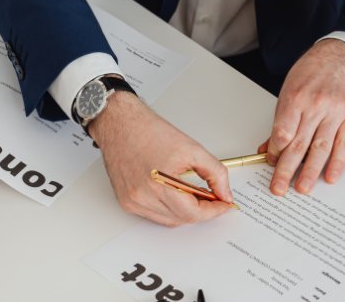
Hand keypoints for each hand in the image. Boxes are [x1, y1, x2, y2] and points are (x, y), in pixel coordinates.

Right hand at [89, 92, 234, 226]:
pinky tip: (172, 193)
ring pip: (169, 220)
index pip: (194, 213)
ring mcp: (133, 201)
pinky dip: (168, 209)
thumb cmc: (149, 131)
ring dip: (184, 211)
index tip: (224, 204)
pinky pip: (154, 215)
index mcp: (160, 183)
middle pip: (183, 218)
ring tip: (191, 191)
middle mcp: (143, 196)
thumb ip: (215, 173)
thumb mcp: (192, 148)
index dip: (214, 211)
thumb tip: (225, 193)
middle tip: (211, 196)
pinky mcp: (126, 201)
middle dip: (202, 210)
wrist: (120, 123)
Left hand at [259, 39, 344, 195]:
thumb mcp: (287, 92)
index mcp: (295, 98)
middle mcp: (315, 105)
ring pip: (321, 147)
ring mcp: (335, 112)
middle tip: (279, 188)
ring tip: (302, 188)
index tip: (271, 163)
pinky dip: (337, 163)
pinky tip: (330, 177)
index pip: (283, 132)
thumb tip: (268, 149)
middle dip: (287, 169)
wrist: (337, 57)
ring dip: (310, 171)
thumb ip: (280, 122)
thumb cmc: (309, 74)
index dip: (276, 151)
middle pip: (299, 144)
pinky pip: (343, 144)